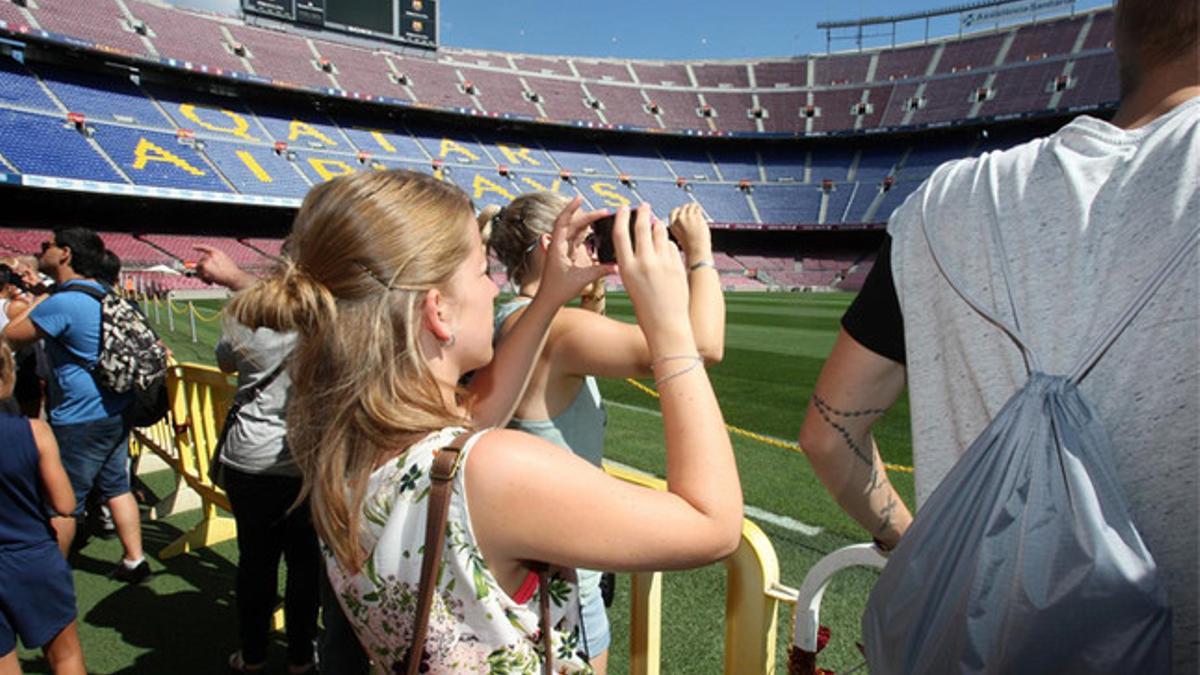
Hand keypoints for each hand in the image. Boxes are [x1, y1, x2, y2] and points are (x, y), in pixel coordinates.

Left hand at [193, 245, 254, 290]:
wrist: (234, 277)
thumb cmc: (232, 272)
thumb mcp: (226, 262)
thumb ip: (216, 262)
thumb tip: (209, 266)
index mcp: (217, 253)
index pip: (205, 248)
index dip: (199, 247)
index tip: (194, 247)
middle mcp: (211, 256)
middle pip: (201, 261)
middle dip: (203, 269)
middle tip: (207, 276)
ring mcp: (207, 261)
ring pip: (198, 268)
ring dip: (203, 275)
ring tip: (211, 280)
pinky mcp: (205, 268)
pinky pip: (199, 274)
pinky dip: (203, 279)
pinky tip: (210, 282)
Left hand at [535, 197, 613, 307]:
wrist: (548, 300)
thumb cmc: (559, 290)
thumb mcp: (582, 279)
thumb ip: (600, 271)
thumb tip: (618, 266)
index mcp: (557, 246)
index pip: (563, 222)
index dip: (571, 209)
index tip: (580, 198)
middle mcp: (558, 245)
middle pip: (572, 224)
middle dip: (587, 216)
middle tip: (604, 212)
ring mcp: (561, 249)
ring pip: (574, 230)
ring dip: (586, 223)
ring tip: (601, 217)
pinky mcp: (565, 255)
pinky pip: (575, 239)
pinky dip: (584, 233)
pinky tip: (594, 229)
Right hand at [613, 204, 693, 353]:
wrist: (666, 325)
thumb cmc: (646, 309)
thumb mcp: (631, 284)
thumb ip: (634, 263)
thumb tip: (642, 242)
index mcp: (626, 268)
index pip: (620, 234)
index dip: (621, 218)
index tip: (624, 208)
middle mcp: (643, 262)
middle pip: (641, 227)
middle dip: (642, 213)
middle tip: (644, 205)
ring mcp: (661, 263)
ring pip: (659, 232)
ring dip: (657, 224)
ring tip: (656, 221)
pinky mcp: (676, 265)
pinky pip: (670, 245)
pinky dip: (667, 242)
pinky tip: (665, 245)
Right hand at [668, 203, 712, 262]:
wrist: (697, 250)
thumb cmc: (690, 246)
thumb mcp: (681, 235)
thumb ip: (681, 225)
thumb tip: (685, 214)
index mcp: (672, 225)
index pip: (673, 212)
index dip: (678, 210)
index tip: (682, 211)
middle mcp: (679, 220)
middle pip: (682, 208)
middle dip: (687, 208)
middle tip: (692, 209)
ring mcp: (688, 218)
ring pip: (690, 206)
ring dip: (694, 206)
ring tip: (697, 209)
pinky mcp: (696, 217)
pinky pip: (697, 208)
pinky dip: (699, 209)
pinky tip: (700, 211)